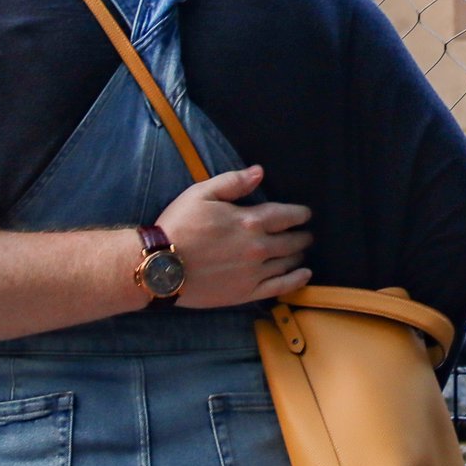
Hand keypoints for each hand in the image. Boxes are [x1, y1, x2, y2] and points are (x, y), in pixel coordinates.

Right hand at [155, 165, 311, 309]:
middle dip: (302, 236)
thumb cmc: (178, 225)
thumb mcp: (201, 193)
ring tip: (301, 252)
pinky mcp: (245, 293)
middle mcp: (258, 247)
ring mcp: (253, 272)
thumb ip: (233, 182)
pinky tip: (304, 275)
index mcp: (249, 221)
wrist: (159, 266)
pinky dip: (296, 281)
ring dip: (298, 256)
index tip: (306, 214)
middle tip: (307, 235)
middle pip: (291, 241)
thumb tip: (259, 172)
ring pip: (287, 263)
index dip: (300, 214)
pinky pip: (279, 287)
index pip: (286, 216)